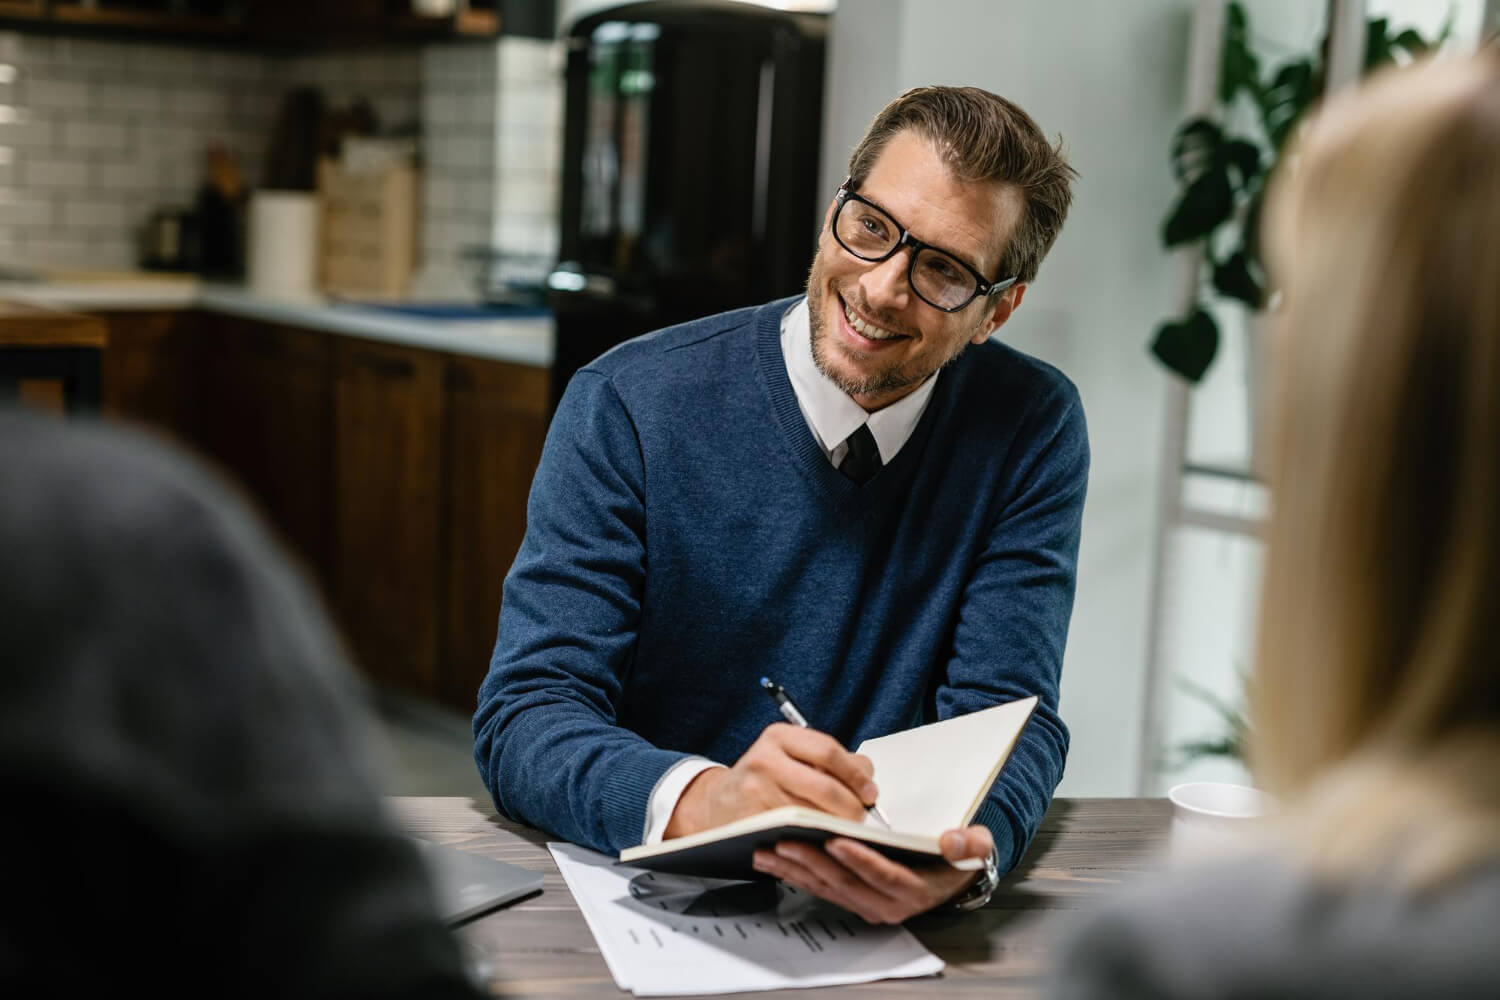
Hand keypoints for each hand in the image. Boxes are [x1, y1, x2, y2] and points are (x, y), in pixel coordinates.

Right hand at [665, 723, 877, 837]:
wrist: (717, 805)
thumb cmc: (765, 780)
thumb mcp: (791, 757)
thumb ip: (831, 760)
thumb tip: (867, 776)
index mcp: (779, 737)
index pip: (828, 751)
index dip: (856, 775)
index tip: (870, 792)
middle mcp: (765, 759)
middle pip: (826, 787)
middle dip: (852, 808)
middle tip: (860, 817)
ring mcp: (756, 791)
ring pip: (814, 814)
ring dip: (836, 827)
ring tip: (843, 830)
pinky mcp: (752, 821)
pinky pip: (796, 833)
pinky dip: (815, 839)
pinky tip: (821, 840)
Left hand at [751, 824, 993, 923]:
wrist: (949, 877)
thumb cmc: (956, 858)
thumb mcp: (975, 847)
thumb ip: (970, 845)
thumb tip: (952, 841)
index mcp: (915, 890)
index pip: (884, 876)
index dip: (860, 860)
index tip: (836, 839)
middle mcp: (888, 905)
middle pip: (846, 883)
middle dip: (814, 861)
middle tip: (787, 840)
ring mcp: (866, 905)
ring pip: (826, 887)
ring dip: (795, 869)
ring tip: (768, 848)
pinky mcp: (850, 900)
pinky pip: (819, 888)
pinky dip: (794, 874)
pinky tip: (773, 859)